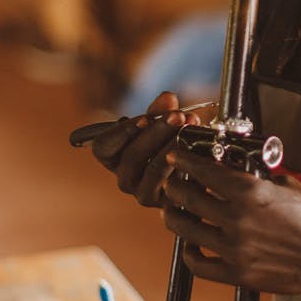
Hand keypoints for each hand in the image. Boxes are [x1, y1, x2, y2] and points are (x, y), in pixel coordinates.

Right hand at [91, 91, 207, 207]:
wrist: (193, 169)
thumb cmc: (168, 141)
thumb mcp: (160, 122)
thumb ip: (159, 110)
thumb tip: (168, 97)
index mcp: (114, 158)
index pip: (102, 148)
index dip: (121, 133)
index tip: (145, 119)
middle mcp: (124, 179)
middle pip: (131, 157)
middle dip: (156, 133)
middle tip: (177, 116)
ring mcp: (144, 193)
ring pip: (153, 171)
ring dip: (172, 145)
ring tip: (189, 128)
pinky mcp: (166, 203)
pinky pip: (174, 183)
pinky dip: (186, 162)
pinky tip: (197, 147)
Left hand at [161, 145, 300, 294]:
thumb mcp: (287, 185)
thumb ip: (258, 177)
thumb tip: (235, 167)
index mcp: (250, 192)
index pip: (204, 171)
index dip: (184, 162)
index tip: (175, 158)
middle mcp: (238, 219)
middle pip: (188, 199)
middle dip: (174, 187)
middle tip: (171, 184)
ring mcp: (236, 249)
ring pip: (187, 230)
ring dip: (174, 217)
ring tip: (172, 212)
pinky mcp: (238, 274)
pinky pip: (199, 265)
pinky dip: (189, 253)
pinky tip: (190, 245)